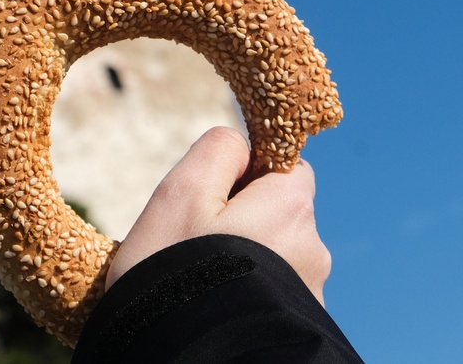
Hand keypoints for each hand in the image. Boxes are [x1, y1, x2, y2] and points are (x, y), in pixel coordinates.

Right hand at [105, 126, 330, 304]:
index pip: (287, 167)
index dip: (247, 172)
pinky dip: (249, 290)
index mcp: (291, 209)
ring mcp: (311, 294)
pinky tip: (217, 304)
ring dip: (245, 256)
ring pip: (275, 253)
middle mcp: (313, 250)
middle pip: (279, 211)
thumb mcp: (180, 192)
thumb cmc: (175, 270)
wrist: (186, 356)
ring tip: (202, 278)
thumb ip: (217, 151)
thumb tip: (241, 144)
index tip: (209, 198)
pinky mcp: (300, 325)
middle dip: (242, 217)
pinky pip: (274, 291)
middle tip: (194, 241)